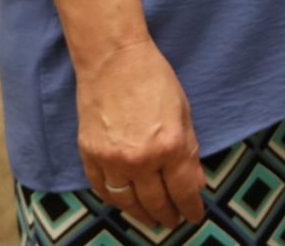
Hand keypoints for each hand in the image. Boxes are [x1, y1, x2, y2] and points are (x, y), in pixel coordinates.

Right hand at [73, 38, 202, 231]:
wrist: (114, 61)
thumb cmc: (155, 80)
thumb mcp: (184, 113)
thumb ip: (190, 151)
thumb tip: (196, 183)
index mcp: (170, 146)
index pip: (183, 190)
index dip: (190, 208)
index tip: (194, 217)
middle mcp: (140, 159)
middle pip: (155, 201)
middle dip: (167, 216)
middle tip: (173, 223)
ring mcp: (111, 160)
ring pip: (127, 202)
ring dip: (141, 215)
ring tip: (152, 219)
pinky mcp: (89, 156)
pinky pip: (102, 189)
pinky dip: (115, 201)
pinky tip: (125, 204)